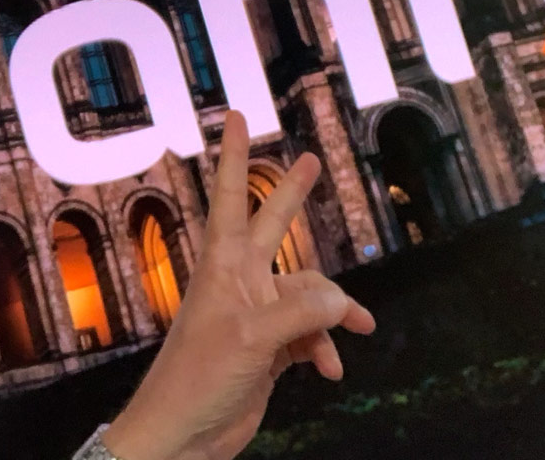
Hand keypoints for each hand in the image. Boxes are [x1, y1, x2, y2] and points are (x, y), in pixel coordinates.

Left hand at [101, 109, 375, 459]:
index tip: (234, 116)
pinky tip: (333, 370)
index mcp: (224, 266)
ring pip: (309, 296)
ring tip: (360, 329)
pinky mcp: (268, 350)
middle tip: (311, 161)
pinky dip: (326, 350)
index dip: (233, 156)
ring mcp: (255, 316)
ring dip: (334, 315)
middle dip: (293, 196)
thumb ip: (303, 313)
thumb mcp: (254, 338)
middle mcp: (240, 283)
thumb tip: (341, 301)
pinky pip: (310, 337)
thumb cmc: (197, 378)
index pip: (229, 197)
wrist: (183, 434)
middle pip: (273, 228)